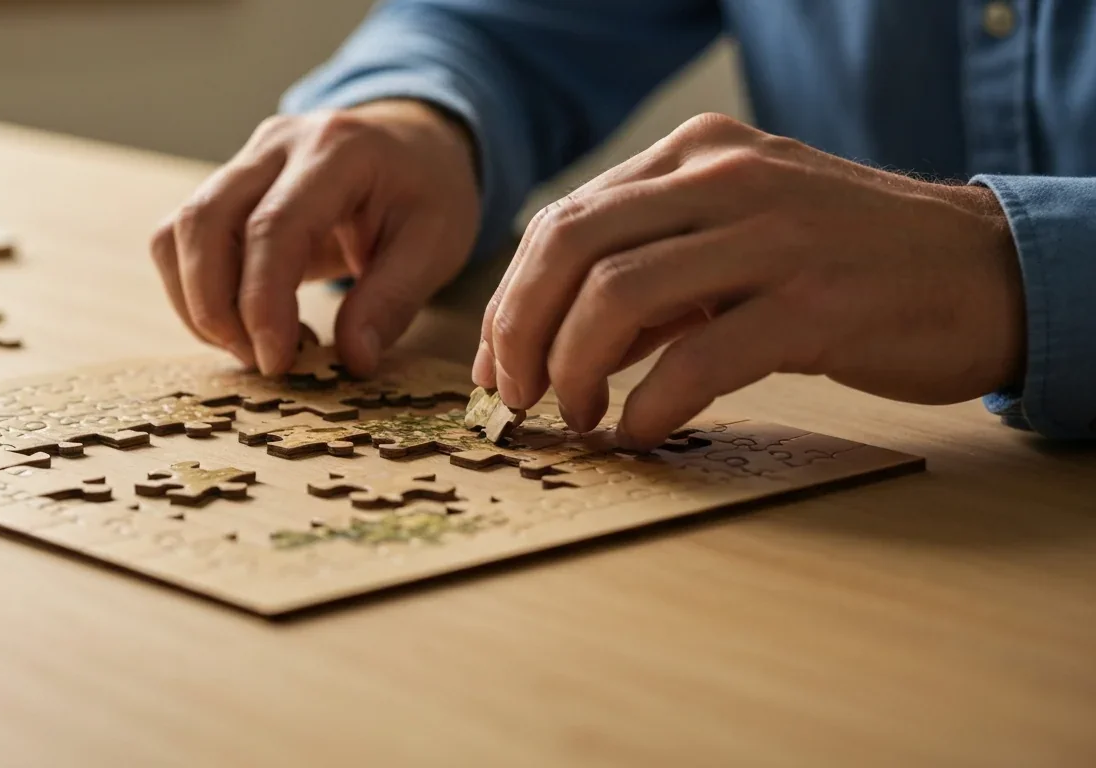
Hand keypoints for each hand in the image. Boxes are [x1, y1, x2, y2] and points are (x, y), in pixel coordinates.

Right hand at [151, 100, 479, 376]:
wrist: (413, 144)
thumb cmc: (428, 191)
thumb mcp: (437, 243)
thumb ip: (393, 300)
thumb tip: (353, 360)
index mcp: (336, 151)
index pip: (273, 227)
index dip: (262, 302)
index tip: (275, 362)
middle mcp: (276, 145)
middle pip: (204, 222)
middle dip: (216, 308)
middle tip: (262, 362)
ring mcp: (243, 161)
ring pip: (177, 231)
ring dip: (198, 303)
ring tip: (253, 346)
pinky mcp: (226, 187)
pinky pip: (180, 239)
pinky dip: (195, 291)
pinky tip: (242, 323)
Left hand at [473, 113, 1024, 447]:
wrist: (983, 271)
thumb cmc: (846, 263)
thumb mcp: (737, 239)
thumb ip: (653, 272)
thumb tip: (555, 339)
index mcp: (697, 156)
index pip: (565, 220)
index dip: (512, 300)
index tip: (498, 363)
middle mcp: (724, 179)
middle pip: (569, 246)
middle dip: (519, 329)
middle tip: (515, 395)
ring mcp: (772, 235)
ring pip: (617, 295)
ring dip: (573, 370)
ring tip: (579, 418)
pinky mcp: (815, 303)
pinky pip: (697, 358)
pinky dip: (650, 405)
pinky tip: (641, 432)